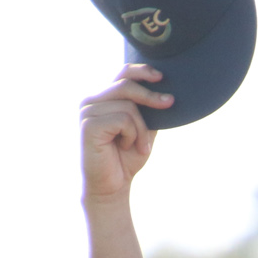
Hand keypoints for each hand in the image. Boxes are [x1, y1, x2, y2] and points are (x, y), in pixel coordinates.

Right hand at [80, 63, 171, 201]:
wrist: (112, 186)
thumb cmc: (126, 158)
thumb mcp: (143, 129)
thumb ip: (148, 110)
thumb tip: (165, 90)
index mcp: (103, 98)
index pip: (122, 73)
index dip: (142, 71)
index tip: (161, 77)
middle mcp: (91, 101)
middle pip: (126, 84)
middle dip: (151, 95)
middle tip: (170, 103)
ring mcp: (87, 112)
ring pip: (128, 106)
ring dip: (142, 128)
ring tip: (139, 145)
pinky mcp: (89, 125)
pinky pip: (123, 120)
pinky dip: (133, 135)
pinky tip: (125, 147)